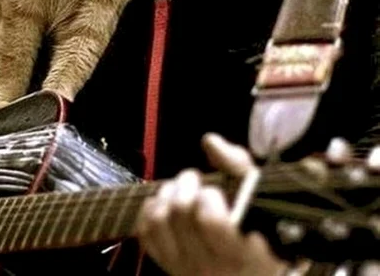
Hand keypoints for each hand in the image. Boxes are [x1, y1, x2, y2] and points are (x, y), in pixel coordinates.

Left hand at [136, 133, 284, 275]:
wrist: (248, 269)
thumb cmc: (257, 229)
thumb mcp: (259, 197)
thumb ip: (238, 165)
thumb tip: (210, 141)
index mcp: (242, 251)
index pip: (210, 220)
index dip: (208, 196)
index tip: (215, 192)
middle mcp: (212, 265)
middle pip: (180, 211)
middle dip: (186, 183)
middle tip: (196, 180)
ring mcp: (186, 268)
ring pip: (158, 219)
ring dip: (167, 194)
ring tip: (181, 190)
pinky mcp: (167, 265)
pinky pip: (145, 230)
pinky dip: (153, 208)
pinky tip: (169, 204)